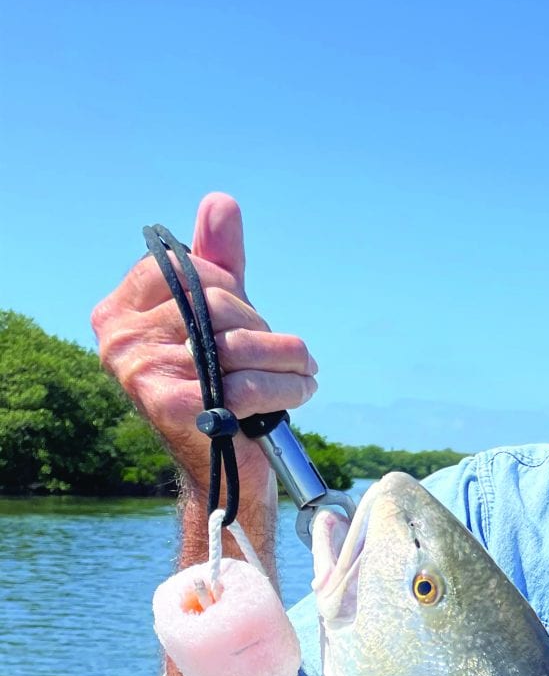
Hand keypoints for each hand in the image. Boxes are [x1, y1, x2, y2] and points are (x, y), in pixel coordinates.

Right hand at [91, 193, 316, 495]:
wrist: (224, 472)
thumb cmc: (220, 389)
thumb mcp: (218, 317)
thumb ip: (216, 261)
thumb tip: (219, 203)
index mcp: (117, 311)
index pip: (184, 268)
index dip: (227, 287)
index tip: (246, 319)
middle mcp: (118, 339)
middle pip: (214, 303)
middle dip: (262, 327)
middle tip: (286, 354)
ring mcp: (141, 372)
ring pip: (238, 342)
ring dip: (287, 357)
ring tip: (304, 370)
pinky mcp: (174, 406)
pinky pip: (247, 380)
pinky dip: (286, 386)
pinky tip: (300, 391)